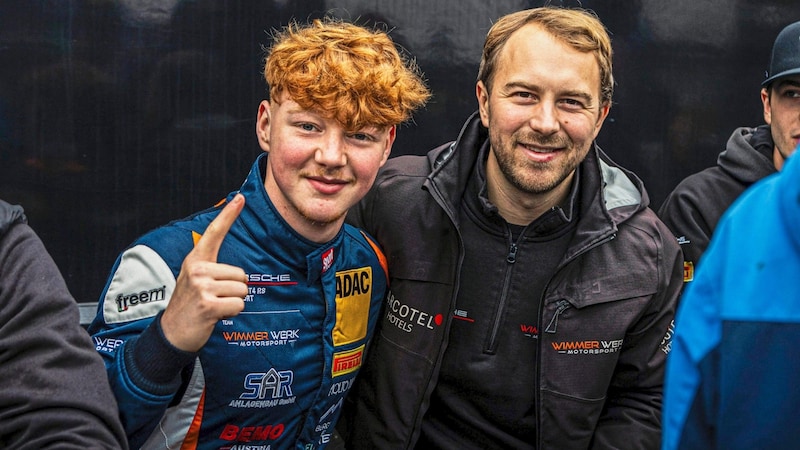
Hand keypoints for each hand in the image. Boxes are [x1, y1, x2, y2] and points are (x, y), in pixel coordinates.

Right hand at [160, 194, 248, 351]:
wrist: (172, 332)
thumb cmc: (190, 305)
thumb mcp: (196, 280)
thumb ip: (212, 269)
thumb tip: (236, 270)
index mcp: (195, 260)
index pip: (214, 233)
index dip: (228, 215)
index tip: (240, 197)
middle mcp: (197, 269)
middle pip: (241, 275)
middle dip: (234, 290)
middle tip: (214, 298)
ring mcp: (201, 286)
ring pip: (242, 290)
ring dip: (233, 302)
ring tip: (214, 306)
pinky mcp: (208, 305)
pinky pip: (238, 305)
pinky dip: (231, 314)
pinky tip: (215, 316)